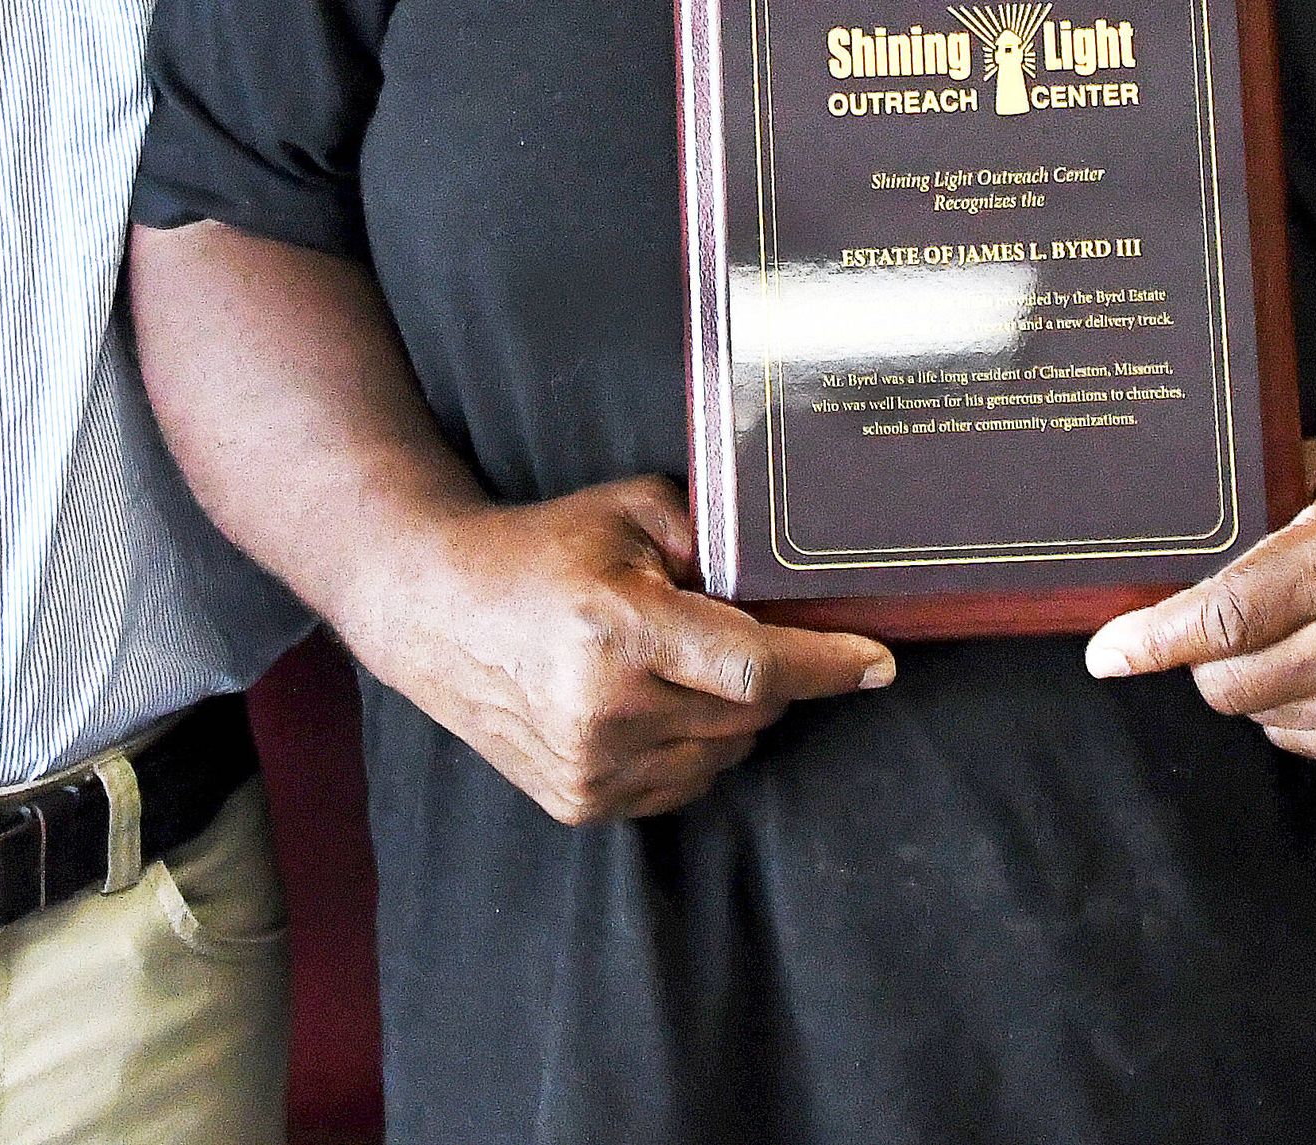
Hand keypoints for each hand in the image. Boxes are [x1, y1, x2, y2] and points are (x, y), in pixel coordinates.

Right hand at [353, 474, 892, 823]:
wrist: (435, 612)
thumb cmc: (540, 552)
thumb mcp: (629, 511)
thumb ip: (712, 536)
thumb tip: (785, 583)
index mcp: (619, 631)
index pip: (757, 668)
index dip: (829, 666)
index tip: (879, 662)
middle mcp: (605, 712)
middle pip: (751, 714)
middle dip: (767, 676)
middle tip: (728, 631)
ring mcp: (591, 768)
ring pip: (724, 755)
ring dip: (727, 715)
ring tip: (672, 664)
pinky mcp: (581, 803)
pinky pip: (683, 784)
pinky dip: (689, 747)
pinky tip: (648, 702)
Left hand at [1081, 432, 1315, 763]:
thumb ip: (1259, 496)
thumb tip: (1167, 540)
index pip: (1225, 617)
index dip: (1152, 641)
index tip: (1103, 655)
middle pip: (1231, 683)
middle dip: (1202, 658)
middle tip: (1221, 618)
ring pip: (1264, 718)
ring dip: (1254, 681)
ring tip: (1299, 627)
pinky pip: (1308, 742)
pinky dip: (1296, 708)